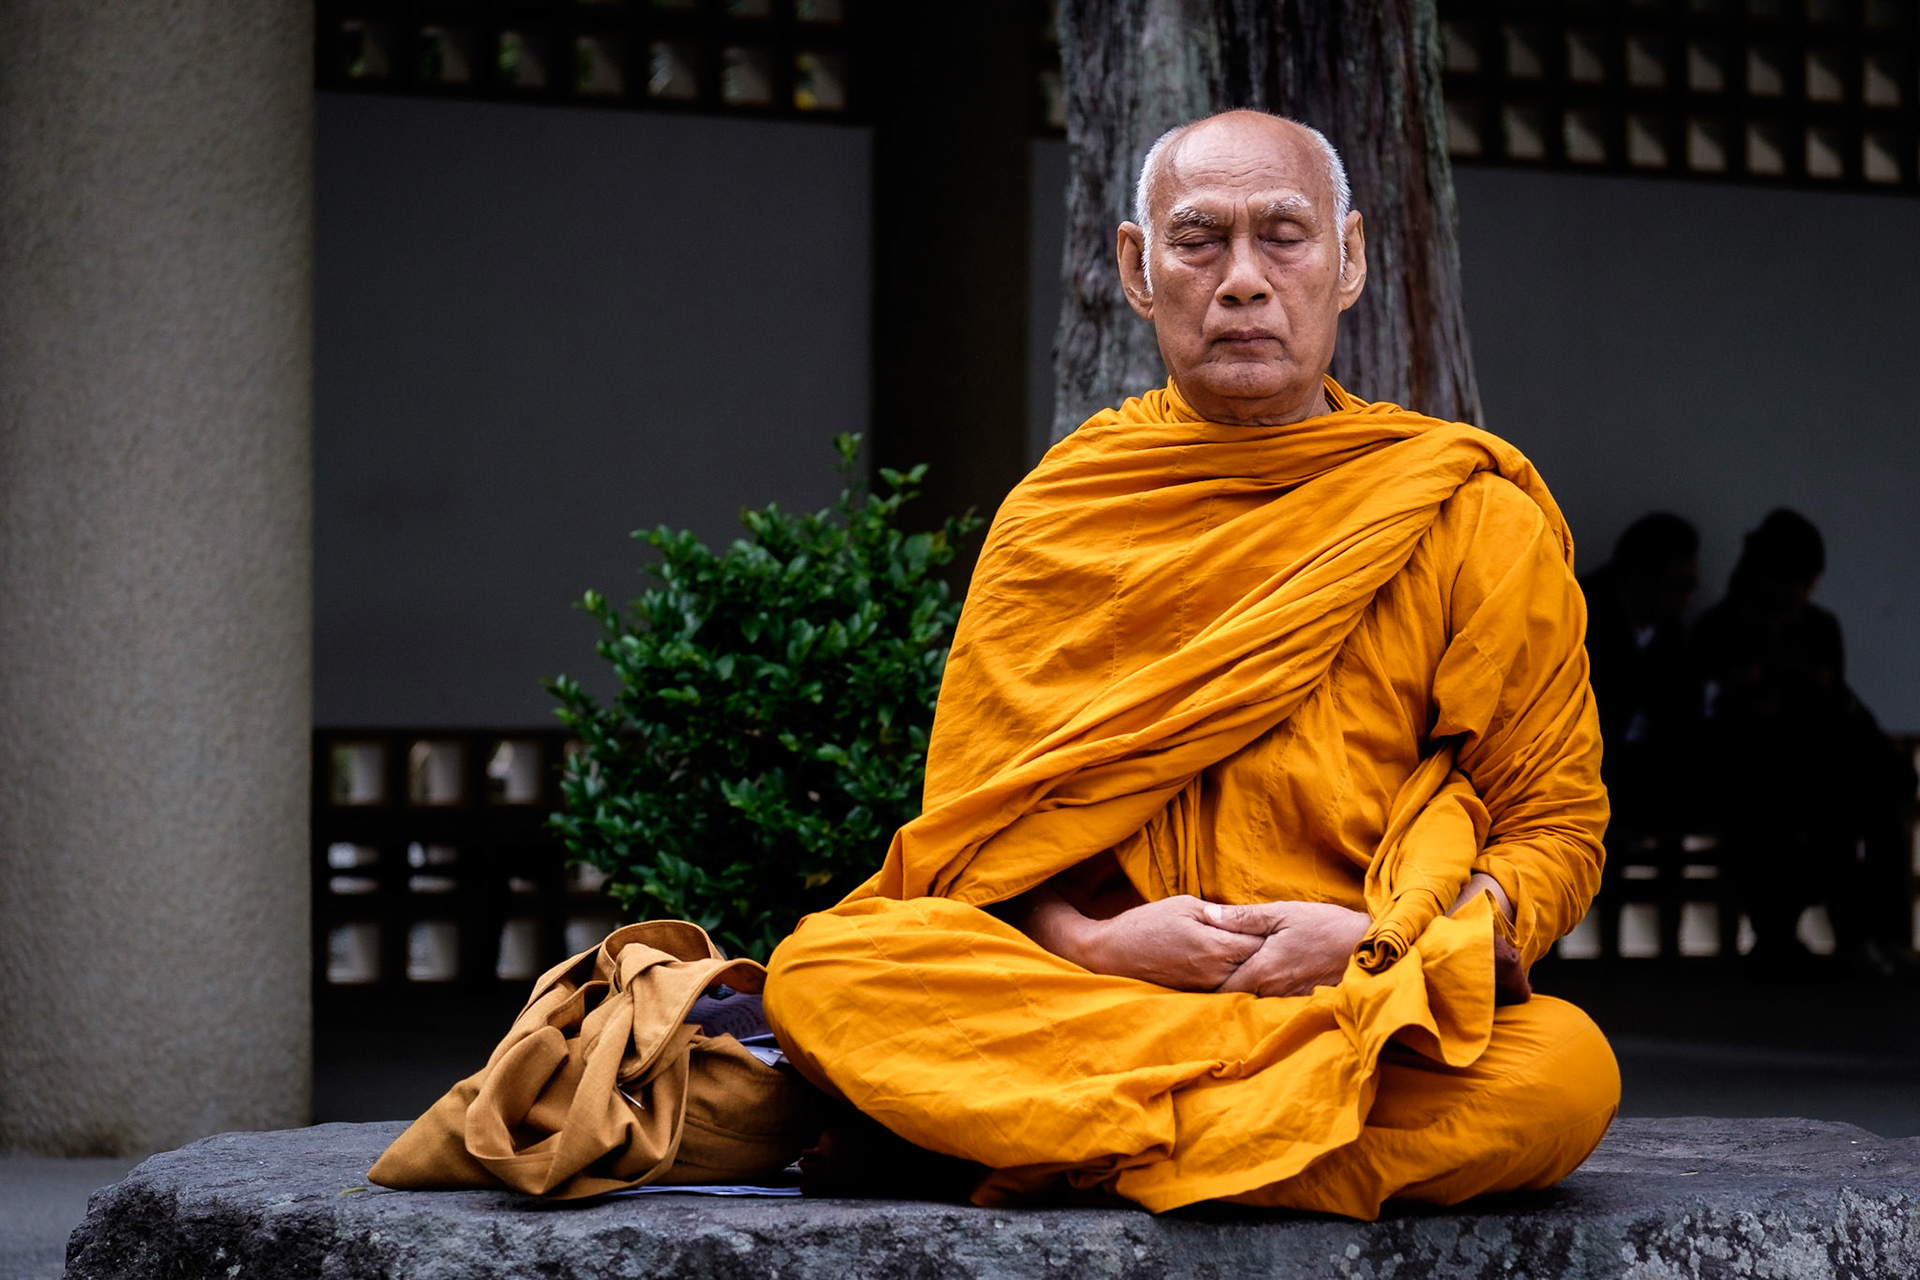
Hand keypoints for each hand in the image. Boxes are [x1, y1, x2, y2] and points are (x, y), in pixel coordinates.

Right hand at [1076, 895, 1267, 990]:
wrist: (1112, 954)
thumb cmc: (1147, 923)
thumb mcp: (1184, 905)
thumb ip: (1219, 914)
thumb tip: (1247, 916)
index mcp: (1214, 947)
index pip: (1260, 944)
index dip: (1272, 934)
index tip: (1283, 926)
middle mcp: (1215, 973)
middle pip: (1257, 965)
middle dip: (1270, 954)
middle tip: (1282, 942)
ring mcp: (1206, 988)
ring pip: (1245, 981)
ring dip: (1256, 969)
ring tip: (1268, 957)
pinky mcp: (1198, 995)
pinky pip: (1228, 988)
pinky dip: (1238, 978)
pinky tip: (1241, 968)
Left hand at [1207, 900, 1370, 997]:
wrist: (1367, 947)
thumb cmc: (1324, 925)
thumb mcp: (1282, 913)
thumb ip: (1243, 917)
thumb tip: (1208, 915)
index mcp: (1261, 971)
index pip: (1218, 987)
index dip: (1203, 979)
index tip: (1194, 967)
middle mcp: (1270, 992)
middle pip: (1231, 998)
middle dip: (1215, 986)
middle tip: (1203, 970)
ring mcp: (1285, 1000)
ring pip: (1249, 1001)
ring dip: (1236, 988)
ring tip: (1225, 972)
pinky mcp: (1298, 1001)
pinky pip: (1268, 1001)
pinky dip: (1257, 992)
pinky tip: (1255, 978)